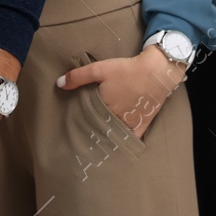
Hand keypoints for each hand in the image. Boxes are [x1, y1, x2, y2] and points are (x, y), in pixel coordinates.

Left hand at [58, 47, 182, 139]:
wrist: (157, 72)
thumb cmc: (127, 70)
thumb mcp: (99, 69)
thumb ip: (78, 77)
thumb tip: (58, 84)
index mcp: (103, 107)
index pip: (87, 118)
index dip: (80, 120)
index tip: (72, 125)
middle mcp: (116, 119)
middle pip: (100, 127)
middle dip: (92, 130)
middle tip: (82, 135)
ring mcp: (130, 124)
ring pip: (113, 135)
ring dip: (105, 137)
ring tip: (96, 142)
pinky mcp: (142, 125)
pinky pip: (131, 139)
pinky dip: (123, 142)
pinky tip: (116, 146)